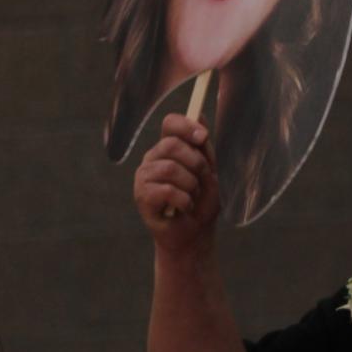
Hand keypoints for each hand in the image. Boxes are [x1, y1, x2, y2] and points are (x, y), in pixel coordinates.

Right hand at [132, 114, 218, 252]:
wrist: (195, 235)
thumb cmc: (202, 204)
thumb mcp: (210, 173)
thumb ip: (204, 148)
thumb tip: (200, 115)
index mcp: (169, 148)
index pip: (170, 123)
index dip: (186, 126)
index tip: (203, 138)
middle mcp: (153, 159)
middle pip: (171, 144)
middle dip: (195, 163)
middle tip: (202, 180)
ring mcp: (144, 177)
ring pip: (170, 169)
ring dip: (191, 186)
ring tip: (192, 198)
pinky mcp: (141, 196)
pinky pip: (167, 190)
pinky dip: (184, 201)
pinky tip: (185, 208)